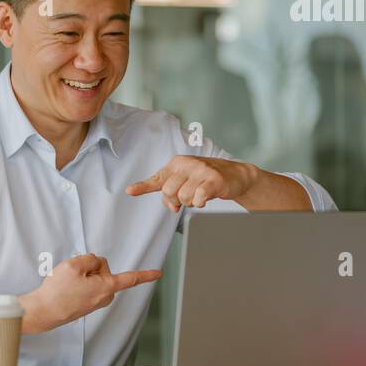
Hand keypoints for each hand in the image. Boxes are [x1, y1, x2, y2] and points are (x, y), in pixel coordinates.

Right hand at [20, 254, 160, 334]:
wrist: (43, 311)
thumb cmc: (58, 291)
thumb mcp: (74, 265)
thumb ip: (91, 259)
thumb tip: (95, 263)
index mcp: (107, 287)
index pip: (130, 279)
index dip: (145, 275)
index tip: (159, 274)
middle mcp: (105, 297)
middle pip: (103, 269)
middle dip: (89, 267)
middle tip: (73, 275)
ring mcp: (95, 302)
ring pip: (92, 276)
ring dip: (80, 275)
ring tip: (66, 283)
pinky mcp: (86, 304)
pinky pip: (85, 285)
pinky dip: (75, 282)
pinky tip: (65, 288)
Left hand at [125, 155, 257, 212]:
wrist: (235, 175)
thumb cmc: (206, 178)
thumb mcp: (185, 180)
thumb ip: (168, 190)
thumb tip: (161, 203)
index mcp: (177, 163)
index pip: (158, 179)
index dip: (143, 187)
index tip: (129, 191)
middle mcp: (187, 164)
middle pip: (169, 192)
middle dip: (178, 200)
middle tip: (189, 196)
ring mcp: (201, 171)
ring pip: (183, 198)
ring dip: (192, 202)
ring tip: (200, 194)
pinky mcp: (213, 180)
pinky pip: (198, 198)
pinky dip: (201, 203)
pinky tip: (206, 197)